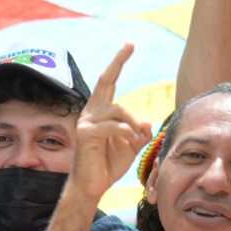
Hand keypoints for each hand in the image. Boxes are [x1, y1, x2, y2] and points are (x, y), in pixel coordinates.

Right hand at [69, 45, 151, 200]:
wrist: (91, 186)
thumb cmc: (107, 166)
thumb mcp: (130, 145)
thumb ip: (138, 131)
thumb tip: (145, 122)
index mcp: (100, 113)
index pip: (108, 83)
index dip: (118, 63)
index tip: (129, 45)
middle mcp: (90, 113)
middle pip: (106, 82)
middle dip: (118, 62)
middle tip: (130, 44)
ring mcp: (85, 122)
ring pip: (118, 109)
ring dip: (133, 123)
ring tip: (137, 139)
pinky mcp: (85, 134)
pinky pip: (113, 126)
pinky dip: (127, 133)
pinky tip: (131, 142)